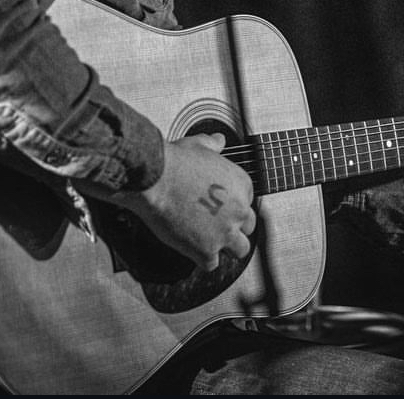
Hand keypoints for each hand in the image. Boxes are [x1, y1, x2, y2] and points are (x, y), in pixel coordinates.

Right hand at [111, 131, 256, 270]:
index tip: (222, 205)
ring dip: (227, 246)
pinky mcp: (206, 251)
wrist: (156, 179)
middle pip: (247, 226)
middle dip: (234, 225)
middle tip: (218, 224)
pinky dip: (203, 259)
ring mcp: (224, 232)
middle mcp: (238, 209)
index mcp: (241, 184)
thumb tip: (219, 140)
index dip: (233, 204)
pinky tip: (194, 249)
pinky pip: (212, 264)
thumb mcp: (199, 145)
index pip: (247, 201)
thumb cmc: (175, 161)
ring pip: (240, 249)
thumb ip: (213, 145)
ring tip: (212, 242)